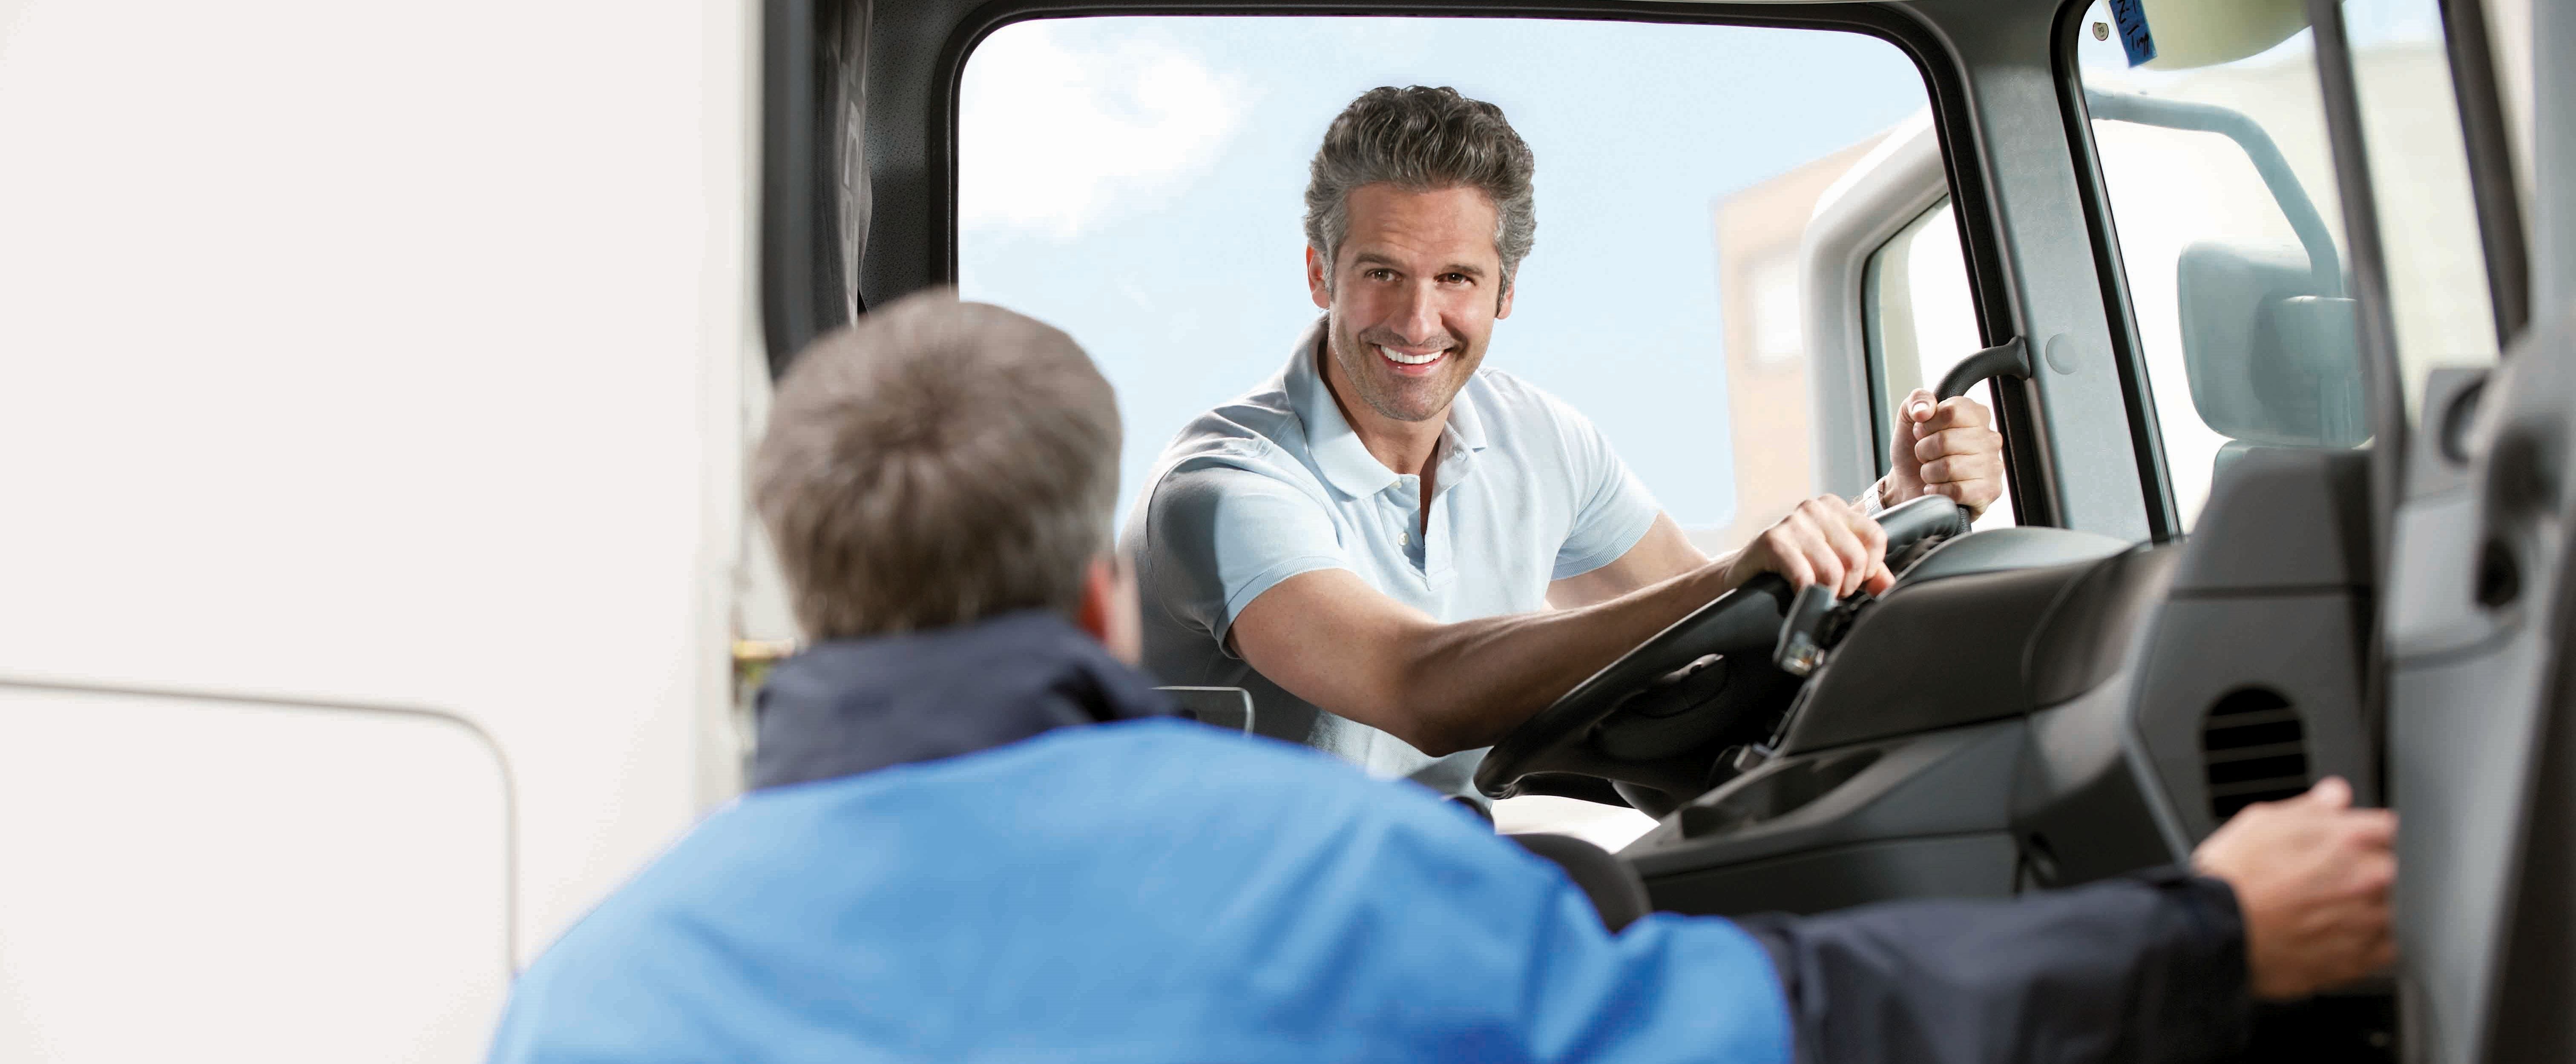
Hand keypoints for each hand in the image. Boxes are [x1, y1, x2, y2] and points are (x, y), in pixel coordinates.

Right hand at [1724, 496, 1891, 597]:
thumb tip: (1889, 587)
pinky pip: (1805, 577)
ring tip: (1814, 594)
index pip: (1876, 537)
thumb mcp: (1832, 563)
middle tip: (1830, 592)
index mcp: (1834, 507)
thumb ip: (1865, 572)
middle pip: (1857, 558)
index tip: (1852, 581)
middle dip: (1847, 586)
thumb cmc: (1790, 568)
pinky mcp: (1772, 541)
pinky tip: (1796, 593)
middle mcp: (1815, 508)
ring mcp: (1793, 522)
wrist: (1742, 574)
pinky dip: (1805, 594)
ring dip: (1826, 593)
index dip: (1869, 569)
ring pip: (1833, 571)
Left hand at [1883, 389, 2003, 518]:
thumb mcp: (1909, 417)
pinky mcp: (1988, 492)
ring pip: (1948, 467)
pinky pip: (1955, 491)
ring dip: (1929, 472)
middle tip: (1926, 455)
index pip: (1950, 411)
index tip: (1923, 432)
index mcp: (1976, 415)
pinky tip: (1938, 488)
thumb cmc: (1913, 449)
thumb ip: (1917, 401)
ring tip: (1932, 472)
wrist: (1908, 482)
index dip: (1927, 424)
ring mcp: (1992, 466)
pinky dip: (1937, 491)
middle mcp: (1990, 439)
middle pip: (1945, 441)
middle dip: (1924, 451)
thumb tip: (1924, 411)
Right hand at [2191, 777, 2396, 999]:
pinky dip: (2367, 942)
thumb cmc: (2232, 877)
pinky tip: (2335, 935)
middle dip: (2370, 870)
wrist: (2213, 932)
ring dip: (2371, 907)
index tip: (2354, 841)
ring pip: (2395, 910)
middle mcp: (2371, 879)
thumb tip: (2336, 795)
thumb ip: (2311, 808)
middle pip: (2397, 870)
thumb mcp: (2262, 822)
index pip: (2391, 827)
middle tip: (2331, 877)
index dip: (2368, 833)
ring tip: (2328, 909)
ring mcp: (2370, 922)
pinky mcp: (2361, 961)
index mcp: (2352, 837)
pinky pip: (2384, 949)